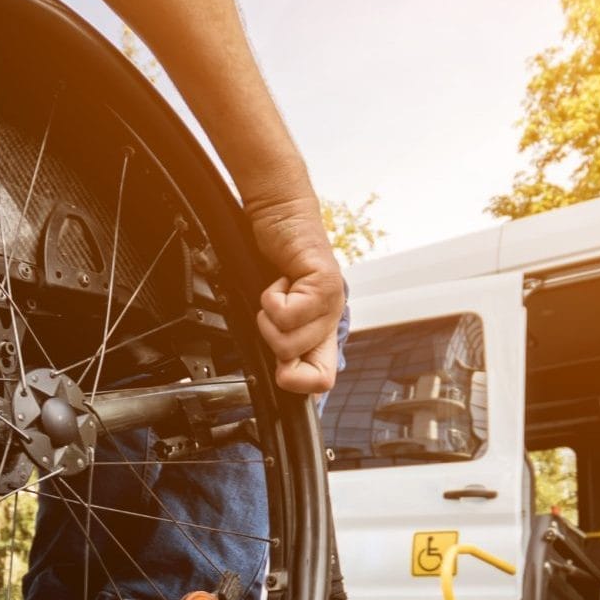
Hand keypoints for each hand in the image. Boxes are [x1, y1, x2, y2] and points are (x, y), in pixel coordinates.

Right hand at [247, 198, 344, 393]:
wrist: (280, 216)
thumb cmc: (275, 260)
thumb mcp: (276, 311)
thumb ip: (281, 341)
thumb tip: (281, 375)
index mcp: (321, 331)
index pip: (322, 382)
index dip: (296, 383)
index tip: (279, 363)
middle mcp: (330, 320)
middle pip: (293, 364)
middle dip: (270, 339)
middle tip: (275, 312)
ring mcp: (330, 303)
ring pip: (287, 341)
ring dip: (268, 315)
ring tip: (278, 292)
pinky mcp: (323, 283)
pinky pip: (286, 313)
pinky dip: (270, 297)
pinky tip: (280, 279)